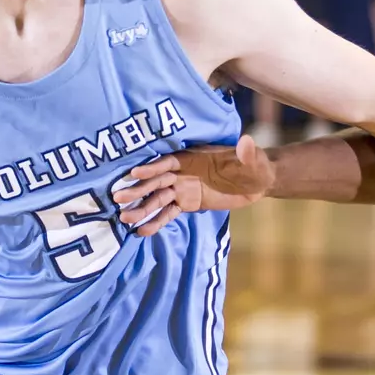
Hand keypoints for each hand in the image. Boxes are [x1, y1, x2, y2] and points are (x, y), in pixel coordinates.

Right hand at [114, 135, 274, 235]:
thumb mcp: (253, 159)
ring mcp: (183, 189)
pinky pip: (168, 214)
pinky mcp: (187, 204)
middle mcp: (182, 173)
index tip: (134, 173)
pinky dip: (155, 222)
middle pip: (156, 181)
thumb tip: (246, 143)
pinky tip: (141, 231)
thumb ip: (247, 153)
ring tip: (124, 218)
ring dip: (141, 207)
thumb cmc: (254, 165)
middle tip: (118, 198)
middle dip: (138, 189)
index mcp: (193, 158)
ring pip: (158, 199)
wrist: (256, 181)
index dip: (152, 168)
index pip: (168, 163)